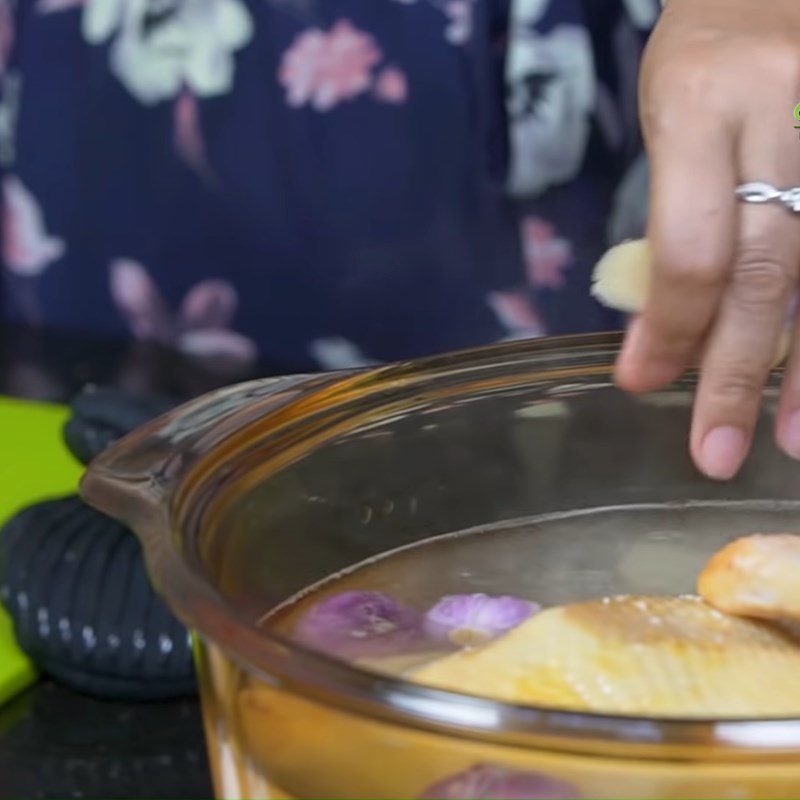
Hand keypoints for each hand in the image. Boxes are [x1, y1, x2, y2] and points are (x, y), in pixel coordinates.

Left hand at [616, 0, 799, 479]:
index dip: (669, 328)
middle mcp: (786, 111)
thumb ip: (674, 215)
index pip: (688, 249)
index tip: (641, 386)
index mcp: (701, 104)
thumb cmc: (711, 52)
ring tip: (790, 442)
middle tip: (713, 452)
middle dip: (737, 373)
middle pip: (765, 272)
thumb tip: (664, 330)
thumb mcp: (670, 118)